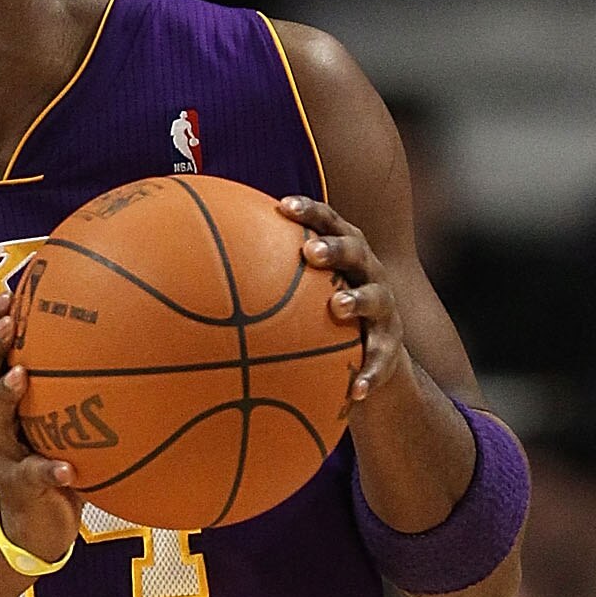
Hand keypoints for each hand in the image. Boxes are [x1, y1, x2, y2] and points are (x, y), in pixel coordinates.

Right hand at [0, 298, 83, 567]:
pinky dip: (51, 470)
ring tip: (22, 376)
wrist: (38, 529)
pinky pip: (35, 476)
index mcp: (6, 407)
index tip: (6, 293)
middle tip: (6, 320)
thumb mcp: (63, 424)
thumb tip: (127, 347)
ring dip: (7, 396)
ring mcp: (6, 456)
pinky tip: (68, 466)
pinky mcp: (22, 488)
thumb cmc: (57, 465)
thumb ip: (78, 393)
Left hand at [278, 197, 406, 403]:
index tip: (284, 206)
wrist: (373, 355)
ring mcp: (383, 309)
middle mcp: (369, 274)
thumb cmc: (325, 313)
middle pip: (356, 251)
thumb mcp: (306, 291)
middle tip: (310, 252)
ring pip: (375, 298)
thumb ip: (271, 277)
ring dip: (358, 300)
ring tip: (337, 307)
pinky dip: (368, 373)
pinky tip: (355, 390)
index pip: (329, 223)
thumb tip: (206, 271)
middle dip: (334, 248)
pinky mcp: (390, 346)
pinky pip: (380, 359)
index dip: (310, 212)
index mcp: (346, 254)